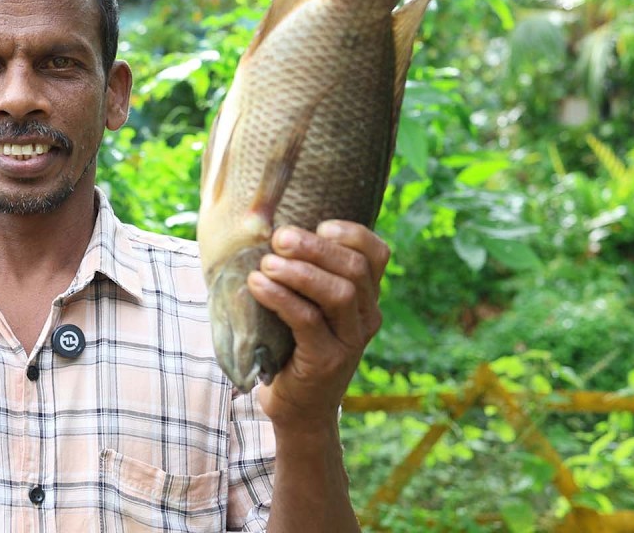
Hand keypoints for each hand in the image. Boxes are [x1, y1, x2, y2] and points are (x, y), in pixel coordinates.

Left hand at [247, 221, 387, 429]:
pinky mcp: (327, 361)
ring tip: (266, 263)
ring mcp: (350, 341)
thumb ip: (305, 274)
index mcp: (366, 298)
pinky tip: (256, 285)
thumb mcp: (307, 306)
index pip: (377, 254)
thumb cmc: (293, 346)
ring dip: (299, 272)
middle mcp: (366, 317)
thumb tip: (270, 228)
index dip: (351, 233)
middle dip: (315, 247)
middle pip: (354, 269)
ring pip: (338, 293)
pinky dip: (281, 297)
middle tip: (279, 237)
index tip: (319, 224)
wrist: (298, 408)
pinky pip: (308, 320)